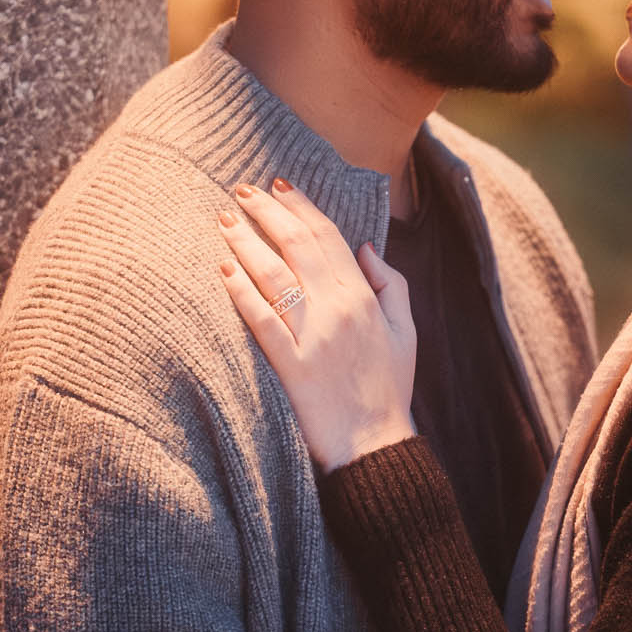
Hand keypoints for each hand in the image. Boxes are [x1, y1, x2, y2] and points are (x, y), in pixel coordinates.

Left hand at [218, 179, 416, 471]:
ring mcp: (313, 337)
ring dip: (247, 242)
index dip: (302, 206)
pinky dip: (242, 292)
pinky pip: (262, 321)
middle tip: (243, 189)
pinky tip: (224, 270)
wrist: (375, 446)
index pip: (329, 237)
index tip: (280, 185)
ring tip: (225, 219)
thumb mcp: (406, 331)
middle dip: (267, 212)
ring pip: (274, 275)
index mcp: (364, 297)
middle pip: (297, 246)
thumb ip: (390, 284)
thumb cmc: (389, 388)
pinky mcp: (290, 366)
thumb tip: (366, 246)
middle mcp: (337, 309)